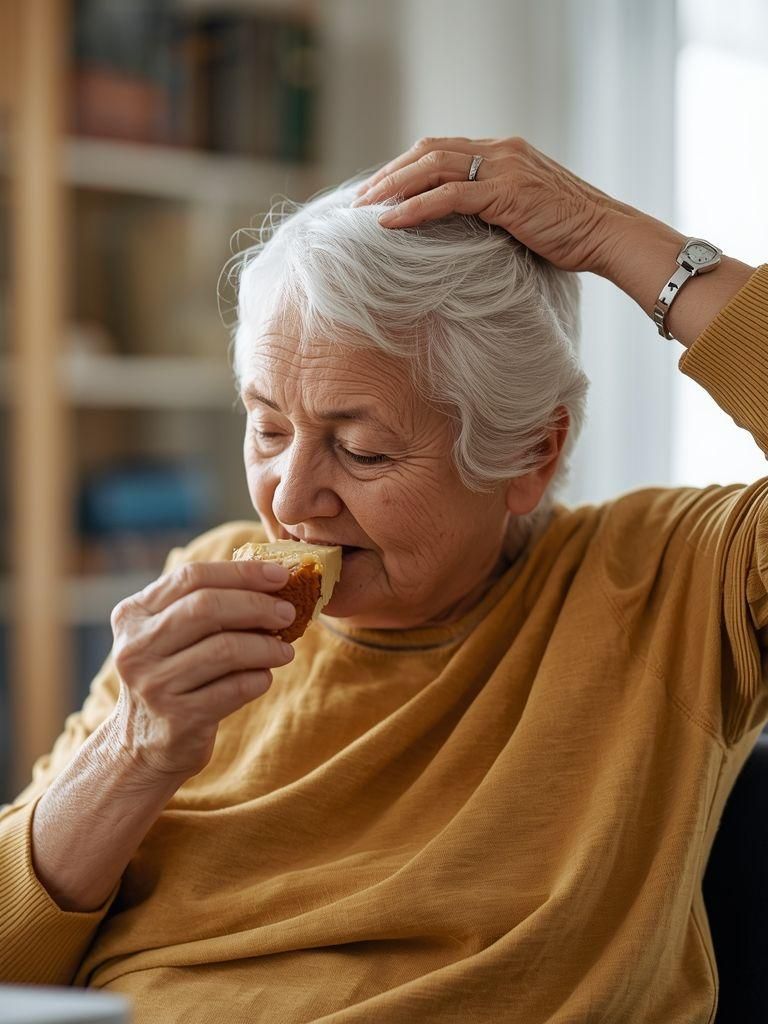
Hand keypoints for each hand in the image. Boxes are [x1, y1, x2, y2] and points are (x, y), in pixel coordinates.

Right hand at [108, 560, 296, 783]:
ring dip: (265, 646)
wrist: (142, 748)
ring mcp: (154, 684)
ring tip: (284, 650)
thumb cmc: (172, 678)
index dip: (241, 572)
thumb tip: (271, 581)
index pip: (192, 577)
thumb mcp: (170, 636)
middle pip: (206, 608)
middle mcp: (136, 647)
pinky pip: (233, 688)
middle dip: (256, 605)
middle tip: (288, 613)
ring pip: (224, 649)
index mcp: (133, 614)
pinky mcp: (178, 719)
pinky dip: (258, 678)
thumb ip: (205, 605)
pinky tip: (265, 677)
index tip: (280, 575)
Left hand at [352, 135, 640, 275]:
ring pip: (432, 167)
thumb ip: (493, 207)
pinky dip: (414, 209)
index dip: (405, 167)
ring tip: (364, 210)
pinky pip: (447, 196)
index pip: (441, 149)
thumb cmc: (570, 234)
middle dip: (389, 174)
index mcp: (503, 151)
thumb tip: (460, 228)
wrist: (608, 235)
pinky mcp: (505, 193)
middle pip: (428, 151)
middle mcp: (500, 150)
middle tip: (360, 200)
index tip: (379, 191)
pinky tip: (389, 223)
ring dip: (392, 188)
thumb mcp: (525, 213)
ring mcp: (503, 167)